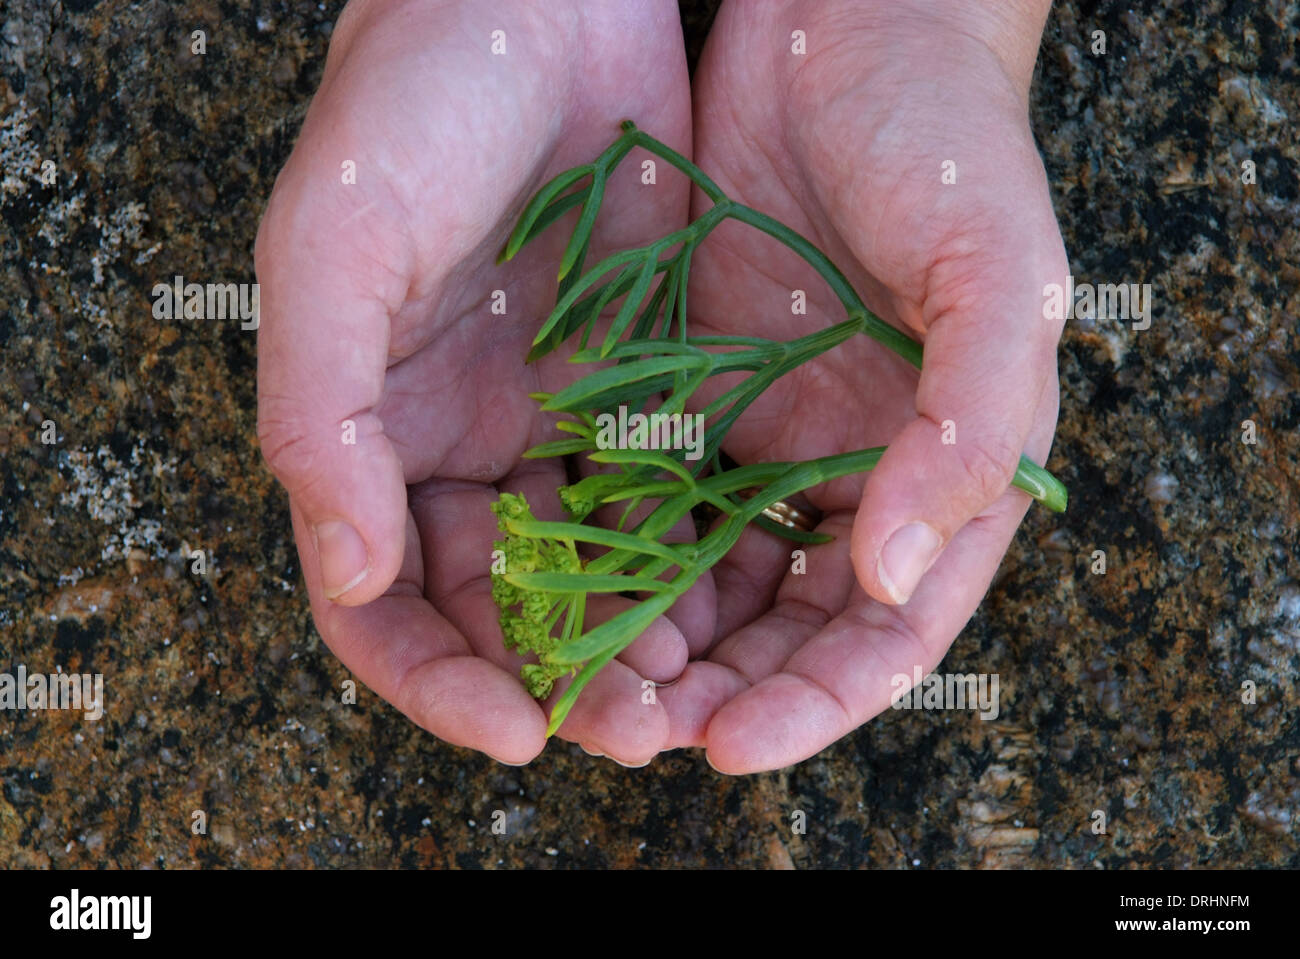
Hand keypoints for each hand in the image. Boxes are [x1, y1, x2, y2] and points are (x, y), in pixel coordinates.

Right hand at [255, 0, 694, 764]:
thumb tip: (349, 575)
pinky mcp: (645, 385)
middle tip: (639, 729)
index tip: (513, 730)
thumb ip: (322, 419)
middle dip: (562, 681)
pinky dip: (699, 556)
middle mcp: (465, 447)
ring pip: (597, 571)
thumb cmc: (408, 111)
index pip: (385, 606)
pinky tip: (744, 595)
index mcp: (372, 436)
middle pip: (503, 609)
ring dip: (640, 640)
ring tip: (697, 690)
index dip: (438, 680)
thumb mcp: (334, 255)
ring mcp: (559, 421)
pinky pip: (671, 495)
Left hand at [660, 0, 1068, 770]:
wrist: (847, 26)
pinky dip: (610, 550)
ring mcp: (765, 432)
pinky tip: (560, 583)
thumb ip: (971, 429)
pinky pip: (645, 494)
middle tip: (637, 729)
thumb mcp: (996, 276)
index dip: (818, 700)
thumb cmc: (947, 143)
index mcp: (943, 469)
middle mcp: (852, 469)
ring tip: (587, 680)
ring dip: (652, 638)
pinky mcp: (690, 389)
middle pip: (785, 624)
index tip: (734, 742)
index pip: (886, 627)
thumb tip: (895, 578)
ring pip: (707, 576)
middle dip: (719, 689)